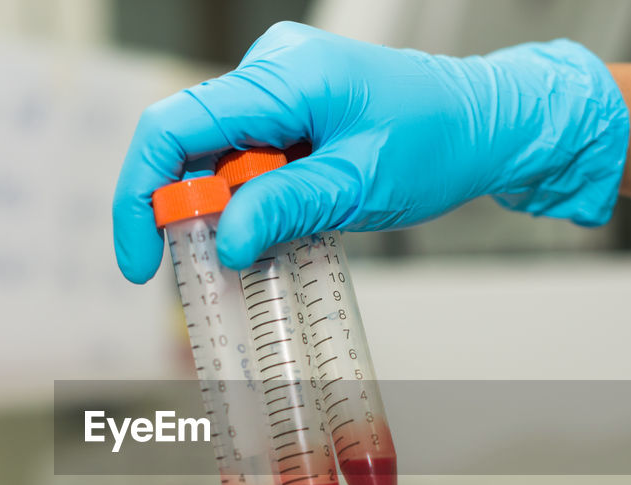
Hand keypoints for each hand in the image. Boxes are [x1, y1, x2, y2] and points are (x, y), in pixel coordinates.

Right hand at [112, 22, 628, 282]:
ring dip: (225, 208)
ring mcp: (278, 85)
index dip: (142, 195)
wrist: (488, 123)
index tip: (142, 260)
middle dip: (187, 211)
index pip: (175, 127)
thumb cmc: (439, 143)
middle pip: (188, 144)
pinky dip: (249, 197)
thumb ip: (283, 208)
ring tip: (269, 243)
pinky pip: (245, 154)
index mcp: (284, 76)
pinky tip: (279, 221)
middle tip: (205, 269)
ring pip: (216, 156)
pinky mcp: (289, 107)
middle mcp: (271, 69)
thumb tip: (220, 243)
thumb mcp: (358, 187)